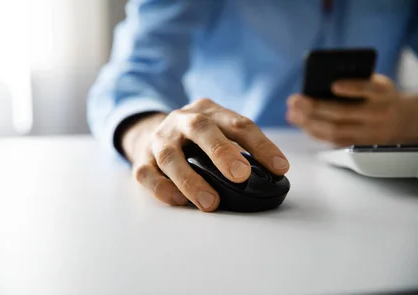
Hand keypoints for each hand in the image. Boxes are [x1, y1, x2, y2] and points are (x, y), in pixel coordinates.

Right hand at [121, 99, 289, 211]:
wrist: (151, 133)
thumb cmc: (196, 140)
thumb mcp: (219, 132)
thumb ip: (239, 148)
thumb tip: (271, 177)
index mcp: (208, 112)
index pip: (238, 124)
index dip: (261, 145)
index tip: (280, 168)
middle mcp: (182, 120)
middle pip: (201, 130)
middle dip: (222, 152)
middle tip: (241, 175)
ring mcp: (159, 139)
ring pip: (170, 155)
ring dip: (191, 180)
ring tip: (211, 202)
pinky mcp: (142, 159)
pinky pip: (147, 174)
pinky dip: (163, 189)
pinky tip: (180, 201)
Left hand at [287, 74, 417, 145]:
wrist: (403, 120)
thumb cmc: (380, 97)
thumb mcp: (376, 83)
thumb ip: (355, 81)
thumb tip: (321, 84)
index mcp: (382, 93)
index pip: (369, 89)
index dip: (352, 88)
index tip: (334, 85)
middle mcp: (377, 114)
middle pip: (343, 113)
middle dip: (315, 107)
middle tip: (295, 100)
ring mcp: (369, 132)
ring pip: (336, 131)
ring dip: (310, 123)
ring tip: (293, 113)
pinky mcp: (360, 145)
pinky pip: (334, 141)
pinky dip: (315, 133)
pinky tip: (302, 124)